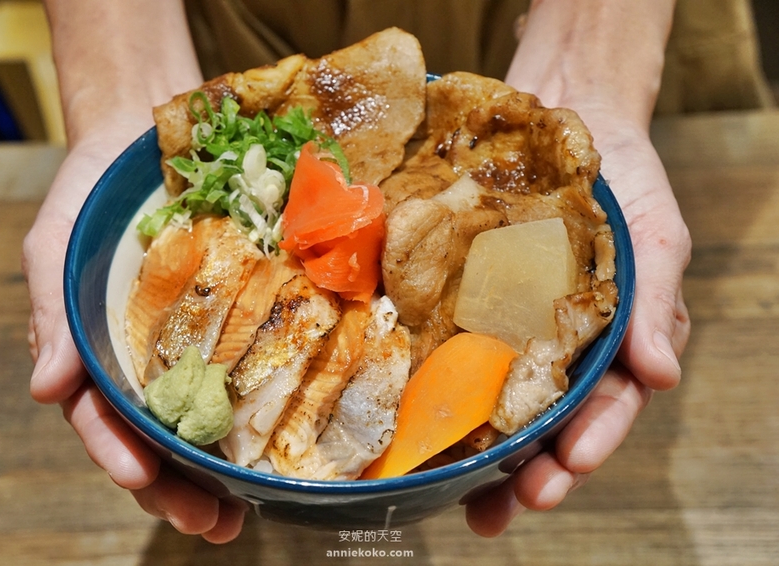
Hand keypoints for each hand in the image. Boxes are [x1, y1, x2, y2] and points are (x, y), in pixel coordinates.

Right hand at [22, 115, 246, 542]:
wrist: (144, 139)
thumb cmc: (88, 198)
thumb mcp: (53, 249)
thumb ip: (52, 317)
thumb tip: (46, 390)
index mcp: (98, 355)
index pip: (103, 420)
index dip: (119, 454)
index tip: (143, 480)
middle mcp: (148, 362)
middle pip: (159, 439)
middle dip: (179, 487)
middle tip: (212, 524)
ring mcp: (194, 346)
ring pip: (206, 421)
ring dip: (221, 472)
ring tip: (244, 512)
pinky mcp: (236, 321)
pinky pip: (248, 369)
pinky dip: (260, 410)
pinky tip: (282, 443)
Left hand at [465, 112, 690, 534]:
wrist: (562, 116)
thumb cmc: (622, 181)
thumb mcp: (655, 233)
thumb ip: (656, 301)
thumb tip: (661, 376)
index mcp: (613, 341)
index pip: (607, 407)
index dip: (589, 444)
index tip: (565, 470)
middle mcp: (559, 346)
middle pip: (549, 425)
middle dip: (531, 472)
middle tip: (506, 509)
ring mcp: (510, 328)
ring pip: (499, 404)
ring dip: (483, 455)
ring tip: (461, 496)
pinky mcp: (467, 305)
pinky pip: (453, 350)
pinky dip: (441, 389)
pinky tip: (419, 422)